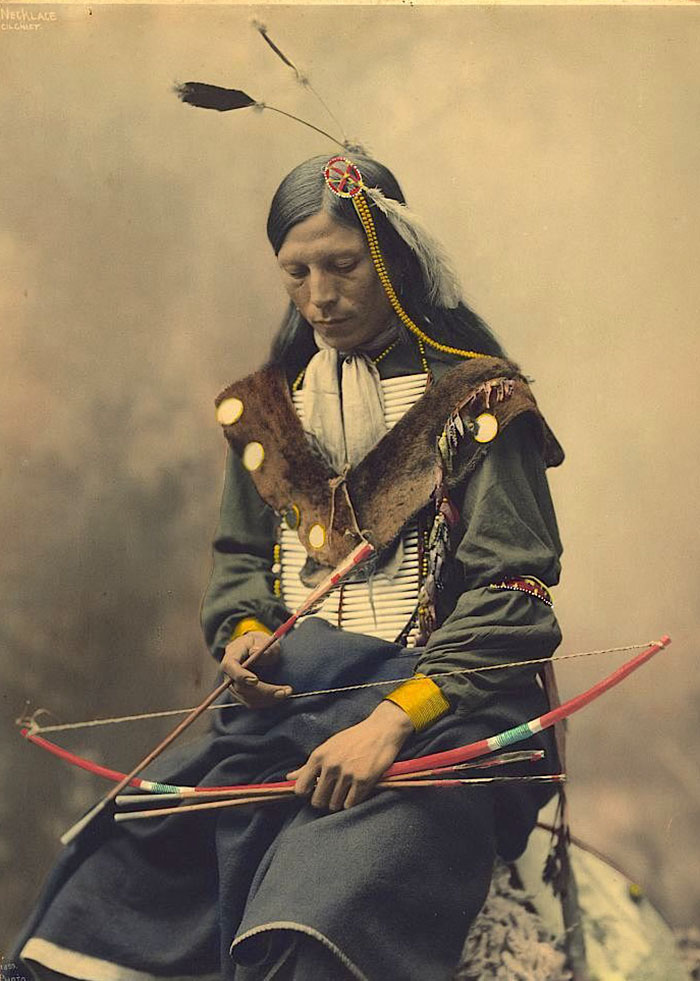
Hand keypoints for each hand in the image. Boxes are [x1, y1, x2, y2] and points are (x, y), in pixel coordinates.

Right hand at [221, 631, 291, 708]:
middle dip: (262, 691)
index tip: (255, 680)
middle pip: (239, 686)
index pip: (229, 666)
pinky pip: (251, 702)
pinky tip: (279, 695)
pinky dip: (266, 701)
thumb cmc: (261, 644)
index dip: (240, 675)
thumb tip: (255, 651)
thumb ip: (263, 647)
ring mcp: (233, 685)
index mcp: (232, 653)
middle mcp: (229, 672)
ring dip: (268, 698)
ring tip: (286, 692)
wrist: (258, 650)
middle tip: (284, 691)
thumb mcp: (265, 640)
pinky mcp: (240, 695)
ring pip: (246, 697)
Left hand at [287, 701, 413, 810]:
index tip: (315, 791)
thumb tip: (288, 779)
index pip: (300, 789)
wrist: (381, 730)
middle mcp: (330, 765)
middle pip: (317, 801)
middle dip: (324, 801)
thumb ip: (307, 766)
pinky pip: (350, 804)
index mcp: (319, 756)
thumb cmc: (353, 739)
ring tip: (346, 791)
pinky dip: (352, 802)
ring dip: (339, 802)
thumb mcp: (328, 747)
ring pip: (334, 804)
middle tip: (333, 793)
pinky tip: (355, 792)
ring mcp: (347, 774)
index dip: (307, 794)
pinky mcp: (363, 781)